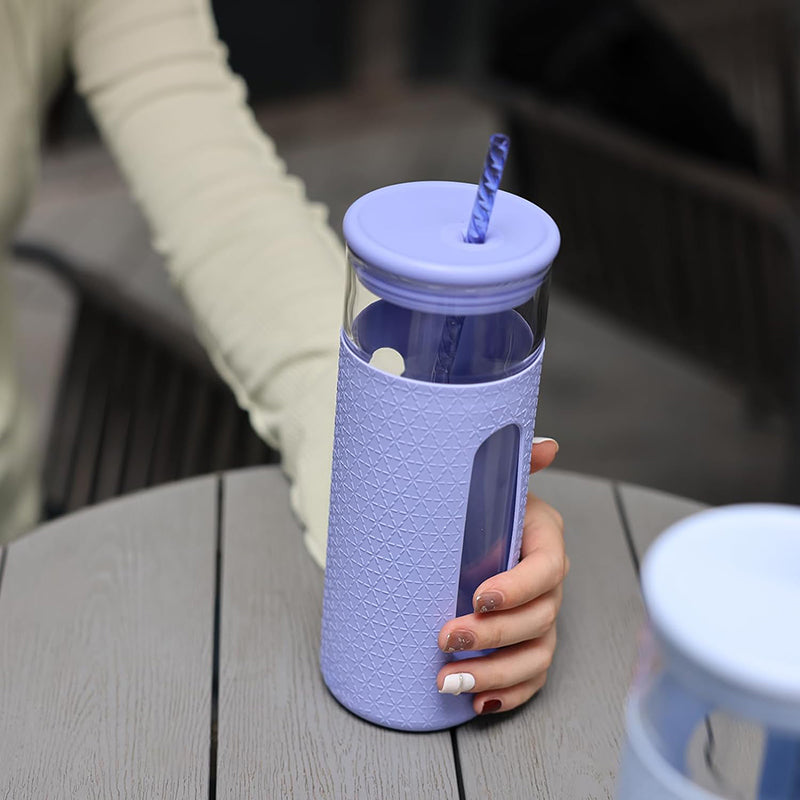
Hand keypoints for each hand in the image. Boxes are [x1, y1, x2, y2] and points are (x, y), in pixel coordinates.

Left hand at [436, 437, 567, 714]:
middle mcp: (549, 582)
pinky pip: (530, 678)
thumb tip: (547, 446)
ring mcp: (541, 617)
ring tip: (450, 681)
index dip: (517, 587)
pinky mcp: (527, 645)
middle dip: (493, 635)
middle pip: (538, 618)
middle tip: (446, 637)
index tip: (478, 596)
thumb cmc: (482, 506)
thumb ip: (516, 461)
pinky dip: (507, 694)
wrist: (472, 530)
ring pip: (535, 656)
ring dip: (495, 674)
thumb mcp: (494, 481)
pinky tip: (476, 702)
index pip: (546, 569)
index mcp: (543, 540)